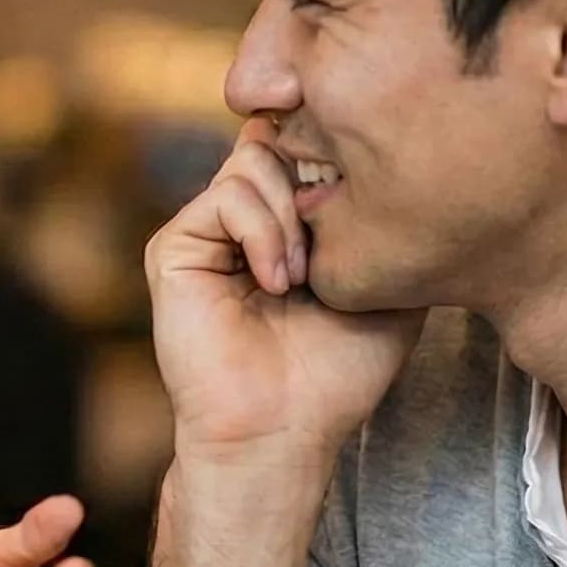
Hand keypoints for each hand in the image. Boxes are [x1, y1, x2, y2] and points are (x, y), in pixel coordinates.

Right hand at [146, 119, 423, 463]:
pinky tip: (276, 282)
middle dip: (319, 178)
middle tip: (334, 242)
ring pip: (253, 160)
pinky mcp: (174, 248)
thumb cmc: (337, 373)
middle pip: (280, 137)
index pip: (306, 144)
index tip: (368, 194)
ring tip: (303, 278)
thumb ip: (386, 220)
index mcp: (285, 221)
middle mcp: (242, 218)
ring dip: (292, 215)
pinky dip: (262, 233)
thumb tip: (392, 158)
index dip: (337, 153)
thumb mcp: (388, 283)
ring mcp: (206, 232)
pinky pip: (224, 198)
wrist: (283, 429)